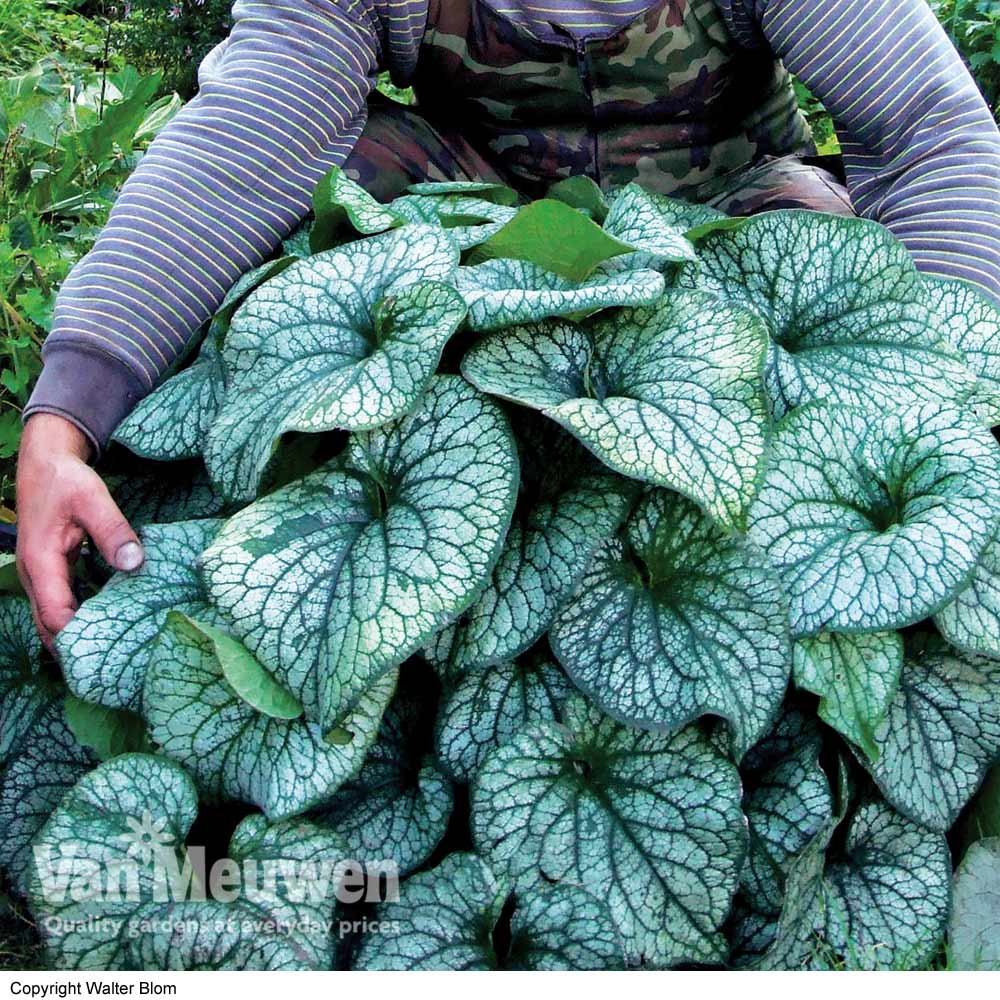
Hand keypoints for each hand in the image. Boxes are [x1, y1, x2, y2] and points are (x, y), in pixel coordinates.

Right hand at [16, 413, 143, 650]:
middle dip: (72, 648)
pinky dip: (73, 618)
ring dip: (71, 636)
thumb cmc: (66, 480)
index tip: (107, 651)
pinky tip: (101, 625)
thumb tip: (134, 563)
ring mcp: (41, 574)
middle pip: (47, 626)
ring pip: (49, 617)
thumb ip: (113, 531)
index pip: (55, 613)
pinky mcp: (50, 571)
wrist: (45, 461)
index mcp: (41, 562)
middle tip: (107, 670)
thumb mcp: (93, 499)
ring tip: (106, 657)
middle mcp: (36, 574)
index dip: (77, 635)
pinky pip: (58, 603)